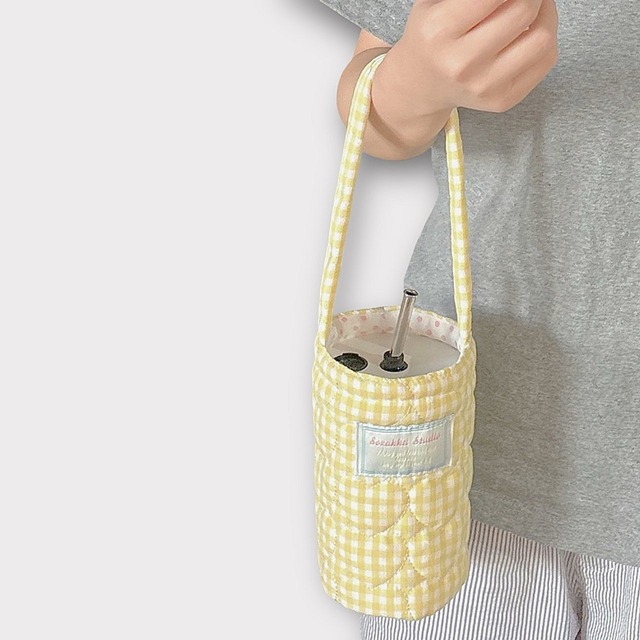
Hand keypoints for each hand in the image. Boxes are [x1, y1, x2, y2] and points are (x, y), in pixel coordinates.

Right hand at [381, 0, 558, 113]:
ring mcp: (484, 86)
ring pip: (543, 38)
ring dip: (545, 13)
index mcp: (440, 30)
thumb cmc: (432, 36)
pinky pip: (546, 60)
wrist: (420, 86)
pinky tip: (527, 33)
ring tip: (531, 8)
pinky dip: (545, 38)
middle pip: (524, 10)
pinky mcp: (502, 100)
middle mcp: (461, 63)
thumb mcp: (436, 1)